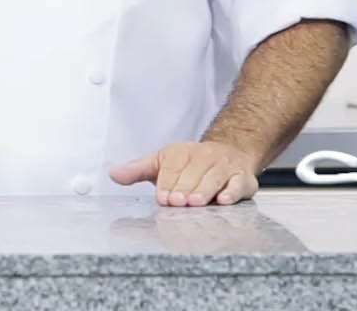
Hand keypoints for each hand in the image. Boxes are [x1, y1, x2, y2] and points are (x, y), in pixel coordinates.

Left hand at [109, 140, 260, 206]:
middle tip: (178, 202)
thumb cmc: (191, 164)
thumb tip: (113, 174)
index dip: (167, 183)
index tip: (163, 198)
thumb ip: (138, 170)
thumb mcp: (162, 163)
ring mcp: (224, 167)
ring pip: (214, 178)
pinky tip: (224, 200)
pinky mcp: (243, 178)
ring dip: (205, 189)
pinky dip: (233, 191)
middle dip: (185, 189)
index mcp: (181, 153)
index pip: (172, 167)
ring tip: (196, 202)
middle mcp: (204, 157)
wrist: (230, 152)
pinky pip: (239, 183)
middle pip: (193, 173)